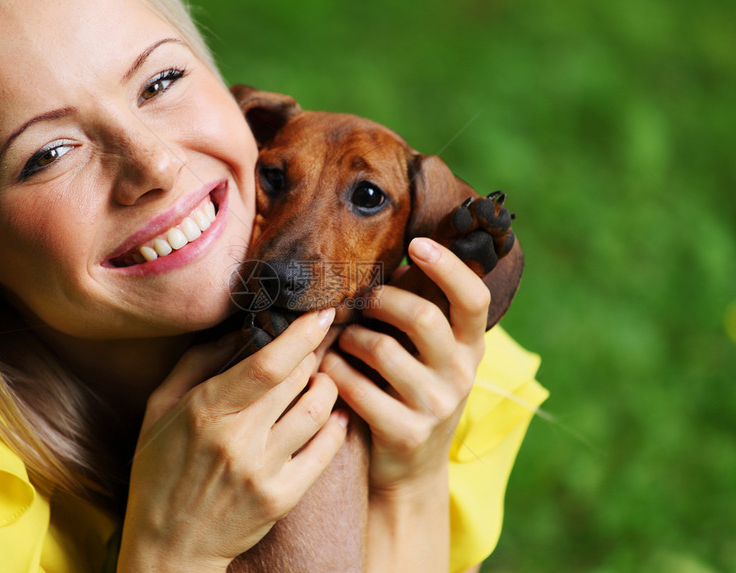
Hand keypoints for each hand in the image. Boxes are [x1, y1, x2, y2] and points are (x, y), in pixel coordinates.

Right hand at [119, 309, 347, 572]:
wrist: (167, 546)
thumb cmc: (160, 470)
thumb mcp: (161, 407)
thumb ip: (197, 362)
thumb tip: (238, 328)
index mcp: (205, 410)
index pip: (267, 364)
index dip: (301, 334)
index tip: (320, 313)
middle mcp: (237, 439)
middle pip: (298, 380)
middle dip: (315, 356)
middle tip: (318, 347)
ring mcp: (262, 471)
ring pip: (318, 411)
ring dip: (328, 387)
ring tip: (321, 381)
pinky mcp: (281, 498)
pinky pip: (325, 451)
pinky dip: (337, 427)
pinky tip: (335, 416)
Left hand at [321, 238, 489, 492]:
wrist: (412, 469)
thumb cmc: (411, 390)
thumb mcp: (430, 354)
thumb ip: (421, 311)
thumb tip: (396, 254)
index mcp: (471, 346)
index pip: (474, 298)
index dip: (448, 266)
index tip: (416, 243)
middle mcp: (461, 374)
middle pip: (423, 317)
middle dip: (381, 300)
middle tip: (361, 301)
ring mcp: (437, 407)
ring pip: (383, 349)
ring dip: (351, 337)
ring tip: (342, 339)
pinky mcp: (407, 433)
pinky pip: (358, 388)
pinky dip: (335, 370)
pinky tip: (328, 367)